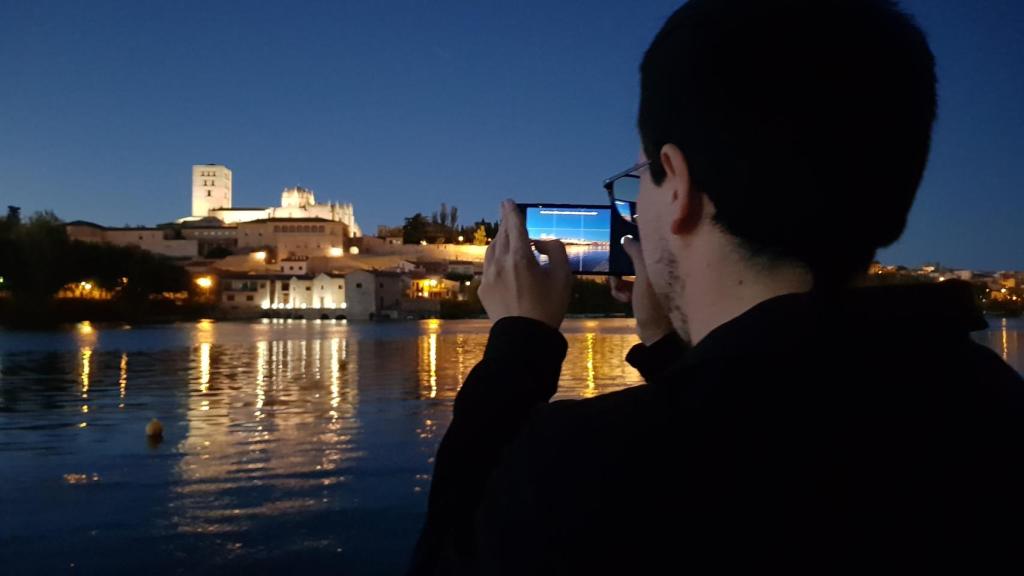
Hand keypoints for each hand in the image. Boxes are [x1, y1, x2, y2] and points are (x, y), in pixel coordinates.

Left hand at [477, 199, 572, 328]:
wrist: (524, 338)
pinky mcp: (483, 290)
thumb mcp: (563, 276)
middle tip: (508, 217)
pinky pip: (489, 267)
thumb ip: (555, 250)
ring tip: (507, 238)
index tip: (507, 202)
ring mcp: (488, 276)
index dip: (511, 212)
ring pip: (492, 250)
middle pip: (501, 236)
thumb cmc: (548, 307)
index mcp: (520, 256)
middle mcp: (500, 262)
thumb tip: (539, 242)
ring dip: (500, 241)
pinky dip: (496, 259)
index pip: (514, 225)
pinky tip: (502, 264)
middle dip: (505, 224)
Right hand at [610, 236, 674, 344]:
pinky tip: (622, 299)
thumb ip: (636, 254)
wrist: (655, 333)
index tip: (620, 237)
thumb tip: (625, 238)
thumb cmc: (653, 302)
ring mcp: (651, 284)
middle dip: (621, 264)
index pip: (648, 243)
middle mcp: (659, 270)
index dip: (635, 239)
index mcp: (663, 264)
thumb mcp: (643, 275)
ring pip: (628, 273)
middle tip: (614, 270)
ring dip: (618, 280)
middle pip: (635, 258)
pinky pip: (627, 286)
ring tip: (617, 289)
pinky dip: (621, 290)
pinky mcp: (643, 295)